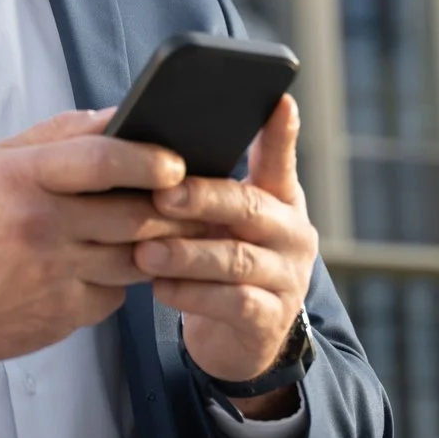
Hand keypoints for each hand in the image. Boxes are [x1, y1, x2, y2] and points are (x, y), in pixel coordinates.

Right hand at [0, 110, 204, 374]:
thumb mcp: (2, 163)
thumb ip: (62, 135)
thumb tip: (122, 115)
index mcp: (24, 176)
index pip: (101, 160)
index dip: (148, 160)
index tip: (177, 163)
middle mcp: (40, 224)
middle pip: (133, 214)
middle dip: (176, 209)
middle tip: (203, 200)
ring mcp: (54, 273)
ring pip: (136, 256)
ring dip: (162, 245)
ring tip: (181, 231)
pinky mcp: (65, 313)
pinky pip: (118, 292)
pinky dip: (127, 280)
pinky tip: (122, 266)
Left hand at [134, 96, 316, 419]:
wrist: (241, 337)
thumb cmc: (221, 259)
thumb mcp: (224, 220)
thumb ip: (206, 186)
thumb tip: (152, 146)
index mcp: (280, 199)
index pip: (280, 158)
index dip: (281, 131)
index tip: (279, 100)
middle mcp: (292, 233)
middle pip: (250, 207)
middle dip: (204, 199)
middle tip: (162, 194)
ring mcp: (286, 278)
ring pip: (237, 259)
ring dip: (188, 254)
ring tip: (146, 251)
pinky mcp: (268, 319)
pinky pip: (231, 302)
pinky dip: (191, 295)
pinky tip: (159, 288)